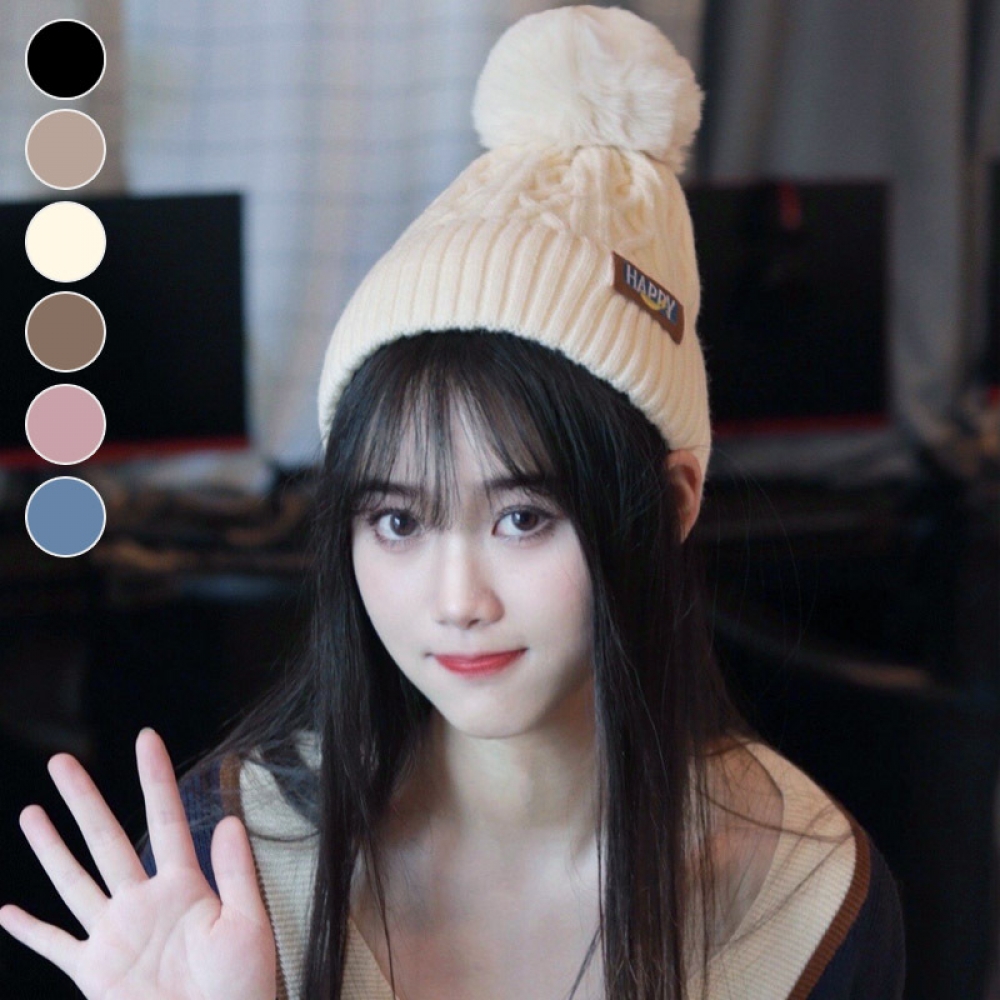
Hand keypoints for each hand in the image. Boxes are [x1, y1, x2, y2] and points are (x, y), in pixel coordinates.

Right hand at [0, 729, 275, 999]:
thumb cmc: (242, 987)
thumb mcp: (248, 924)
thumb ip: (235, 874)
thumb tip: (229, 820)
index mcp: (185, 886)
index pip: (167, 818)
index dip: (155, 778)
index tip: (145, 738)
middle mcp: (144, 901)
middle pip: (107, 838)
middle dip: (83, 799)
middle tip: (63, 761)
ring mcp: (116, 935)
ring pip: (74, 880)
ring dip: (51, 848)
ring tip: (31, 812)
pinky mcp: (95, 973)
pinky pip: (55, 947)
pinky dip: (30, 931)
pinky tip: (7, 913)